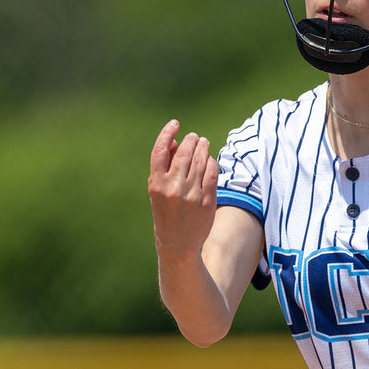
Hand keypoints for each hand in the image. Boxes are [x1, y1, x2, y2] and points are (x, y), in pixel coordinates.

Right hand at [148, 120, 219, 261]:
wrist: (178, 244)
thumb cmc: (165, 212)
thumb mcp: (158, 190)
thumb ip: (164, 165)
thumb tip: (174, 140)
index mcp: (156, 183)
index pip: (160, 150)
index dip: (167, 133)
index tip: (175, 124)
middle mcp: (173, 188)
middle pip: (184, 153)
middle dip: (191, 140)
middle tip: (195, 136)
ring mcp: (192, 195)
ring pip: (200, 161)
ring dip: (203, 148)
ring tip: (203, 142)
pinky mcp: (207, 201)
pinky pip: (212, 173)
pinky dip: (212, 163)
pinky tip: (210, 160)